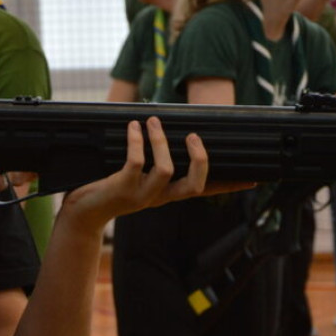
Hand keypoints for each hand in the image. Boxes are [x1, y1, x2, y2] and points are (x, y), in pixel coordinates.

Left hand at [58, 117, 250, 230]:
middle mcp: (160, 197)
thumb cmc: (111, 190)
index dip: (229, 185)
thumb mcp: (138, 178)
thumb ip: (155, 161)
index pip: (206, 190)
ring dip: (162, 142)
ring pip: (166, 170)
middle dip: (200, 160)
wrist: (83, 214)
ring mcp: (142, 195)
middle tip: (194, 136)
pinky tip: (133, 128)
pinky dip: (137, 142)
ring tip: (154, 122)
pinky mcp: (122, 188)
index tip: (252, 179)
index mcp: (169, 194)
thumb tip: (164, 128)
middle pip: (195, 185)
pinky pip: (136, 163)